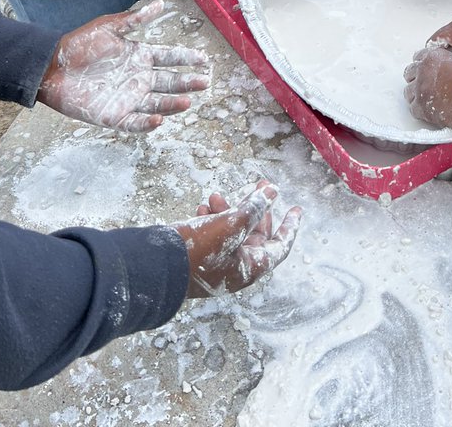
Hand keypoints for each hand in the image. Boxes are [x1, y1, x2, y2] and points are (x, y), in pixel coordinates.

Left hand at [37, 0, 209, 132]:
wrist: (52, 67)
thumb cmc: (79, 45)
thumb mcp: (109, 27)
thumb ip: (135, 19)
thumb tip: (162, 5)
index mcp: (139, 56)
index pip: (169, 57)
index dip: (186, 58)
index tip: (203, 59)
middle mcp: (138, 78)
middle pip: (169, 82)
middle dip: (188, 83)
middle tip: (204, 82)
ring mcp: (128, 98)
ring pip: (157, 103)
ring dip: (173, 104)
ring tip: (188, 102)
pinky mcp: (114, 115)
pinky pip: (135, 122)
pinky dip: (148, 123)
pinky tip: (160, 120)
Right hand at [175, 180, 301, 296]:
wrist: (154, 267)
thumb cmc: (197, 250)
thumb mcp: (232, 225)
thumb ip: (254, 208)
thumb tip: (272, 193)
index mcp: (249, 268)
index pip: (279, 246)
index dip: (290, 226)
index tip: (297, 209)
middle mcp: (235, 268)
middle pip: (256, 234)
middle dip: (256, 208)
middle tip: (259, 184)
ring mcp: (217, 263)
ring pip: (232, 231)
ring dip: (229, 209)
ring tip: (216, 195)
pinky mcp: (200, 256)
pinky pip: (214, 234)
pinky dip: (213, 218)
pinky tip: (203, 207)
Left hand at [403, 44, 451, 131]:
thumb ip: (451, 67)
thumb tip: (450, 74)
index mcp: (434, 56)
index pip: (419, 57)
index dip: (422, 65)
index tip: (425, 70)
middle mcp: (423, 70)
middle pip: (409, 73)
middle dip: (415, 79)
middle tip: (424, 85)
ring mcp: (421, 88)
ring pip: (408, 91)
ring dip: (415, 95)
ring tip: (425, 100)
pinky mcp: (422, 106)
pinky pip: (413, 108)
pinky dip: (419, 110)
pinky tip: (427, 111)